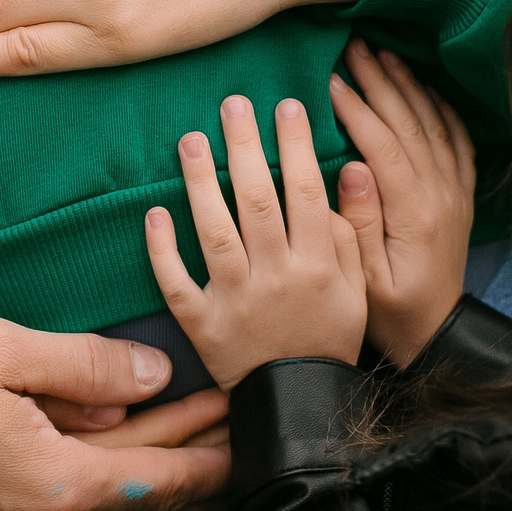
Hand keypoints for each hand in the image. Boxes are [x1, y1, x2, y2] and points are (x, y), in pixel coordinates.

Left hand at [144, 95, 367, 389]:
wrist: (301, 406)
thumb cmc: (328, 340)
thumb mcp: (357, 292)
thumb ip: (348, 236)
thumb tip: (343, 176)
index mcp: (318, 265)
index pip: (305, 191)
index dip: (296, 145)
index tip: (287, 106)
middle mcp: (276, 277)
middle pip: (258, 199)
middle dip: (244, 146)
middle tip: (232, 104)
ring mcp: (236, 300)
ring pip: (215, 232)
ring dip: (200, 183)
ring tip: (191, 140)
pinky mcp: (203, 325)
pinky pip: (177, 283)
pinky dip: (163, 250)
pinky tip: (154, 213)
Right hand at [330, 42, 477, 367]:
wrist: (436, 331)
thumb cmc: (388, 309)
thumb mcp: (363, 277)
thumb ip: (357, 222)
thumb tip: (352, 167)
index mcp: (414, 213)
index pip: (383, 146)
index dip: (357, 110)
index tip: (329, 81)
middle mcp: (441, 195)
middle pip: (411, 124)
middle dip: (381, 82)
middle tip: (355, 48)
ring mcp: (455, 193)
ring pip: (435, 125)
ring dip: (408, 87)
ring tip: (384, 55)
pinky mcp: (461, 196)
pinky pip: (457, 141)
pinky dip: (442, 110)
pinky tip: (425, 90)